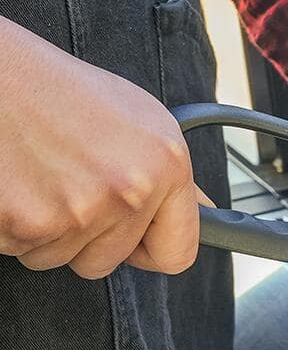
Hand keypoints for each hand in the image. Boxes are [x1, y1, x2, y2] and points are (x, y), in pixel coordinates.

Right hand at [0, 16, 209, 278]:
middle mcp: (129, 190)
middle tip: (64, 183)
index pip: (178, 253)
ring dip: (43, 229)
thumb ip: (168, 174)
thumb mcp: (136, 118)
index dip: (151, 250)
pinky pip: (18, 249)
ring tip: (36, 174)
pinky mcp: (25, 222)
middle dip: (83, 235)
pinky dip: (9, 224)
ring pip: (58, 258)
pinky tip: (12, 181)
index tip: (136, 240)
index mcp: (166, 164)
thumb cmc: (55, 88)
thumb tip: (206, 210)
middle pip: (108, 261)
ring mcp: (78, 210)